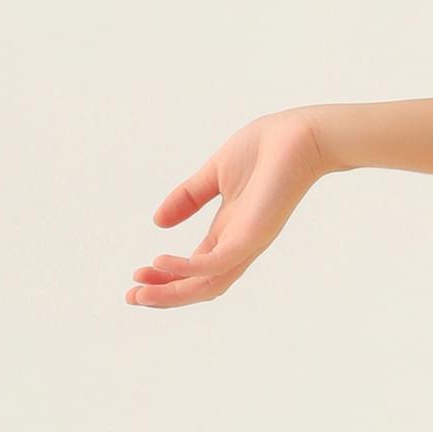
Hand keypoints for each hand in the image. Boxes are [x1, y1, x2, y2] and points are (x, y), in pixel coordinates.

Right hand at [126, 110, 329, 308]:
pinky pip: (218, 262)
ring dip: (172, 293)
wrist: (301, 134)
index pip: (195, 268)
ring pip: (208, 284)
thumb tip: (157, 222)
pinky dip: (188, 268)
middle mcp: (239, 243)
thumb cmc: (266, 150)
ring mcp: (248, 242)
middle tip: (132, 298)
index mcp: (229, 232)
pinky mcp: (255, 235)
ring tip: (140, 294)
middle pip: (199, 285)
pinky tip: (160, 263)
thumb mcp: (215, 174)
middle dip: (165, 296)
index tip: (136, 280)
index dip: (166, 278)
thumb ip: (188, 197)